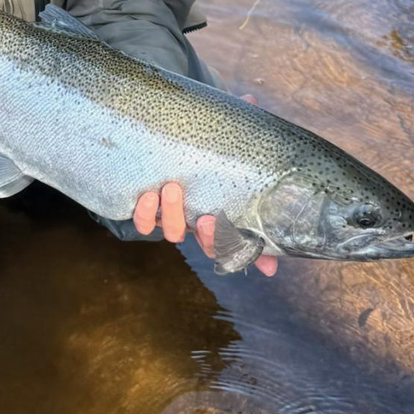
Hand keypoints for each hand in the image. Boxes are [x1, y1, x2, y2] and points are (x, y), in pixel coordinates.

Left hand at [132, 177, 277, 277]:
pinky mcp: (147, 210)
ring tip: (172, 189)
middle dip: (206, 235)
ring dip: (172, 214)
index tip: (224, 226)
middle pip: (206, 243)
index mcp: (218, 222)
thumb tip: (270, 270)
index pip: (228, 244)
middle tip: (205, 218)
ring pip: (173, 231)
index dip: (226, 243)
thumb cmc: (206, 169)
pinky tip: (148, 196)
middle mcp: (195, 225)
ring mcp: (170, 219)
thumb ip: (253, 223)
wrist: (171, 144)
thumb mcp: (232, 187)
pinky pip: (144, 223)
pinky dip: (144, 213)